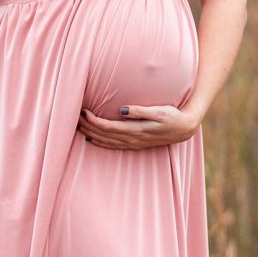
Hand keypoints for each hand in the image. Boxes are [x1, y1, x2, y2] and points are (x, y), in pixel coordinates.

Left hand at [76, 104, 200, 149]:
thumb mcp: (158, 110)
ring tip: (77, 126)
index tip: (83, 111)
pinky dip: (100, 143)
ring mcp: (132, 143)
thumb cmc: (172, 116)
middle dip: (87, 126)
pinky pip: (113, 146)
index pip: (108, 127)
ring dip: (91, 134)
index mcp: (135, 130)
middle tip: (73, 116)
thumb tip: (121, 110)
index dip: (93, 121)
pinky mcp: (134, 144)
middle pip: (103, 135)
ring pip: (106, 141)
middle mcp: (131, 139)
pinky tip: (91, 140)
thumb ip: (139, 110)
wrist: (184, 129)